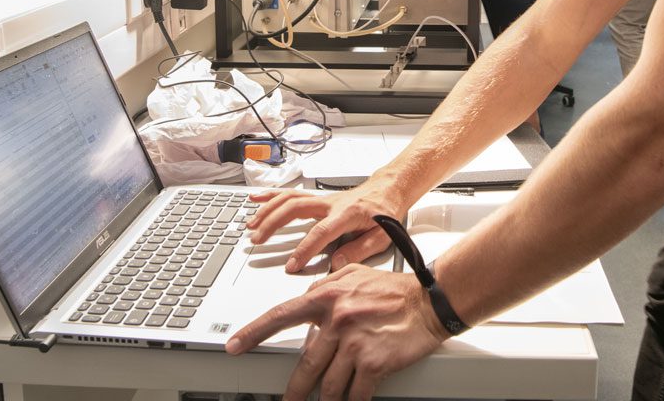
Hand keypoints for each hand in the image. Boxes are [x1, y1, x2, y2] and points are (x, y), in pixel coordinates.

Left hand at [225, 264, 447, 400]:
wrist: (429, 300)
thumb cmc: (395, 290)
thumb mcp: (354, 275)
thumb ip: (327, 285)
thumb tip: (307, 296)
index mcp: (327, 297)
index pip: (281, 316)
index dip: (253, 333)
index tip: (234, 345)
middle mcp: (337, 320)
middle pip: (305, 365)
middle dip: (292, 390)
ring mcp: (354, 343)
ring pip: (327, 385)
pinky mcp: (373, 362)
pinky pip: (355, 394)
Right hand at [247, 182, 406, 271]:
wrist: (389, 190)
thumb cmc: (386, 212)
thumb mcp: (383, 236)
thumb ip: (359, 250)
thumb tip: (336, 265)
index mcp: (348, 213)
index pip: (321, 232)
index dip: (304, 249)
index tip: (291, 265)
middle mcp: (331, 203)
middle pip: (295, 208)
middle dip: (273, 223)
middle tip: (258, 240)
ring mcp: (322, 199)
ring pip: (290, 199)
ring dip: (268, 210)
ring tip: (251, 225)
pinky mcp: (317, 199)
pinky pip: (291, 194)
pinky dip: (272, 195)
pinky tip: (256, 199)